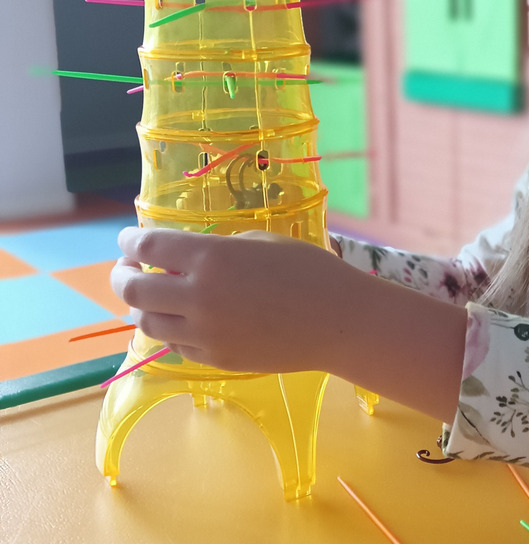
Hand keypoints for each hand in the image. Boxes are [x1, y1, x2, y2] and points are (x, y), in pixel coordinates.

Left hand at [111, 225, 467, 420]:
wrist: (338, 321)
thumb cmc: (308, 270)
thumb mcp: (261, 243)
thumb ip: (219, 249)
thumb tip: (189, 258)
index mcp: (210, 258)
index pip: (148, 247)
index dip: (130, 242)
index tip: (127, 239)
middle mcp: (197, 296)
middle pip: (135, 289)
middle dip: (122, 276)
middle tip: (126, 270)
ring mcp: (203, 332)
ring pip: (147, 323)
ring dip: (142, 307)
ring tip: (150, 298)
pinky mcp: (214, 358)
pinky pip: (177, 344)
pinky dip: (171, 329)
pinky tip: (183, 320)